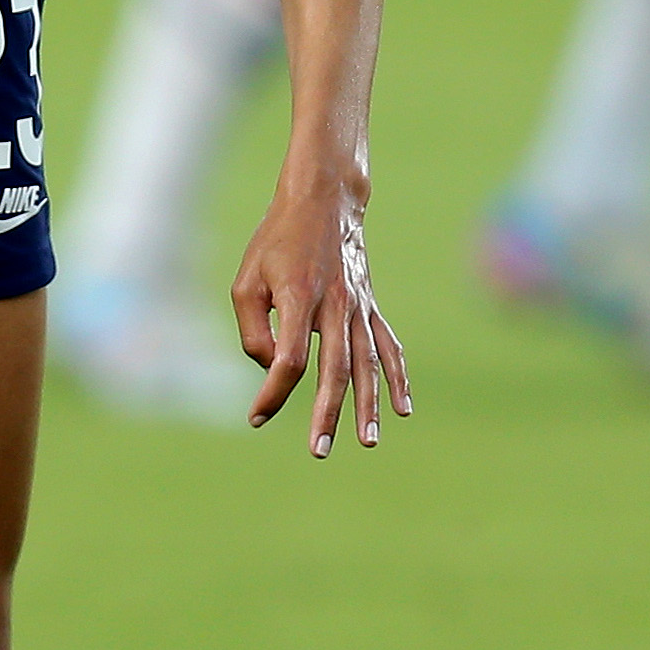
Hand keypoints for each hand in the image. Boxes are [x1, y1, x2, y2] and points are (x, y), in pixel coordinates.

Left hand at [232, 172, 412, 459]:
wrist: (323, 200)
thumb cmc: (276, 243)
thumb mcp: (246, 281)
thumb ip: (253, 329)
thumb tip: (272, 369)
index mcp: (298, 296)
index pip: (290, 358)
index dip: (273, 391)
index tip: (257, 416)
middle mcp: (334, 304)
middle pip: (334, 368)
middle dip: (327, 413)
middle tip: (320, 450)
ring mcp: (358, 306)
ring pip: (366, 363)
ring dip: (367, 405)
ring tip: (366, 441)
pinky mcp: (370, 306)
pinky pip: (387, 346)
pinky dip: (398, 378)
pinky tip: (402, 409)